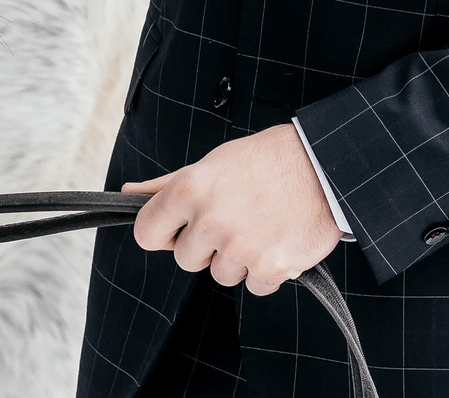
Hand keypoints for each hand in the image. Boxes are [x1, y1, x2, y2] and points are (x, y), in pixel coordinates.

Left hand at [125, 124, 341, 296]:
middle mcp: (210, 221)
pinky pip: (255, 286)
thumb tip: (127, 194)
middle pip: (186, 259)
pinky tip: (277, 241)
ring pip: (221, 275)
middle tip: (232, 220)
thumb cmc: (261, 162)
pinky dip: (266, 271)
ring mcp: (240, 248)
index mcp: (188, 190)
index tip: (177, 230)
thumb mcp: (209, 165)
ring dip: (237, 259)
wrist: (321, 166)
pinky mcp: (271, 268)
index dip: (161, 234)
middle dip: (205, 247)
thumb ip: (166, 186)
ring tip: (258, 226)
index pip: (147, 233)